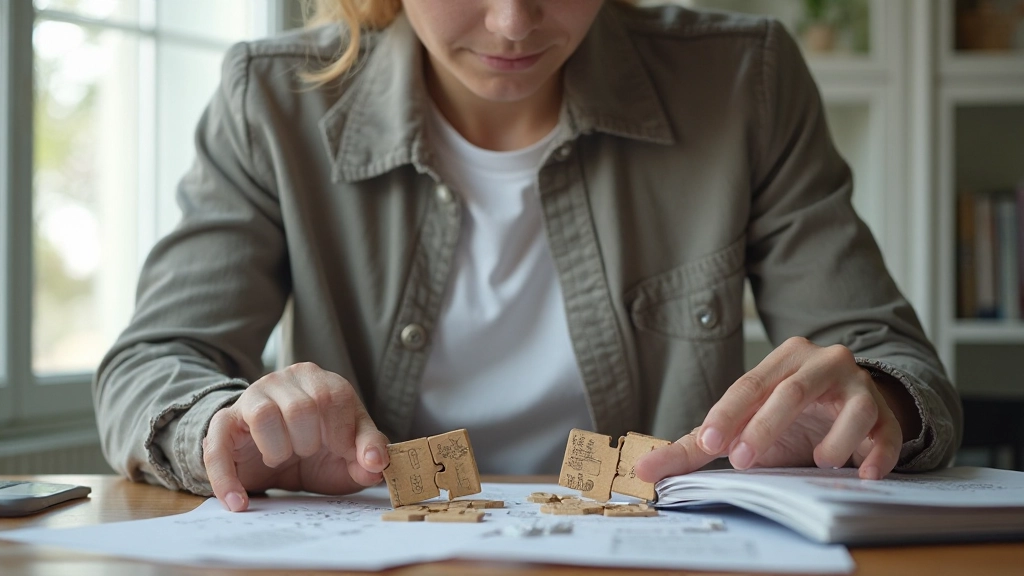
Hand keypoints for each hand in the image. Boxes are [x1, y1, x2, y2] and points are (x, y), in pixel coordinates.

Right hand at [202, 362, 389, 511]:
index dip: (342, 433)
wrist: (275, 459)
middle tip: (307, 455)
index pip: (336, 396)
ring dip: (277, 450)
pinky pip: (217, 446)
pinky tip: (240, 503)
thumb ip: (368, 456)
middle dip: (309, 443)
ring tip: (281, 460)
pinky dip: (228, 479)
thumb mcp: (349, 456)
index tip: (342, 454)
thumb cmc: (320, 452)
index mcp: (322, 381)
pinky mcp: (223, 422)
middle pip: (300, 407)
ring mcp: (252, 397)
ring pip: (263, 415)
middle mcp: (285, 380)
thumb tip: (375, 464)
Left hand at [635, 338, 909, 482]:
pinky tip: (864, 473)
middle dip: (766, 426)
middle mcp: (820, 364)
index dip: (727, 414)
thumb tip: (642, 469)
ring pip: (849, 406)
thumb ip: (695, 446)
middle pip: (791, 392)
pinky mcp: (885, 413)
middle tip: (744, 461)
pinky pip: (885, 430)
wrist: (851, 406)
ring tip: (820, 462)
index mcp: (781, 361)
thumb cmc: (788, 416)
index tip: (708, 443)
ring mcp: (857, 386)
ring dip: (833, 438)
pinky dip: (877, 453)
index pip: (748, 385)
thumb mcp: (743, 425)